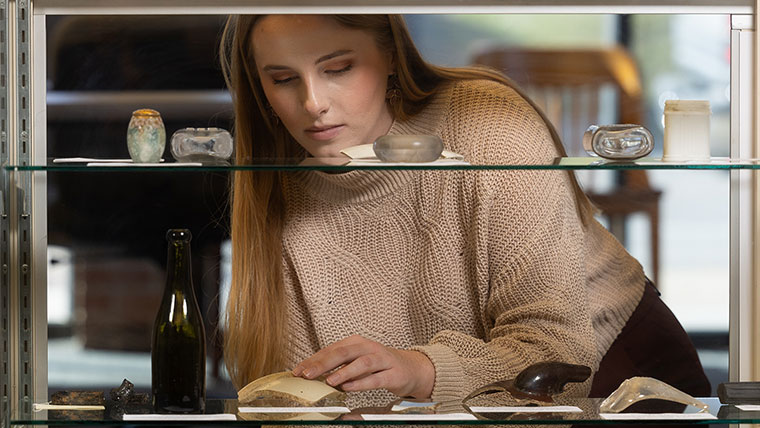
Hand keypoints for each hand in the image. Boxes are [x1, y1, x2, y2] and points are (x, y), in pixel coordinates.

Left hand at [292, 335, 434, 398]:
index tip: (297, 371)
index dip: (313, 360)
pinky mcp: (393, 373)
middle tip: (307, 374)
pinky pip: (376, 378)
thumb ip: (337, 366)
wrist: (411, 368)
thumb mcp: (356, 361)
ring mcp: (382, 359)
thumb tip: (312, 373)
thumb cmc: (380, 365)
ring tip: (329, 381)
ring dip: (343, 372)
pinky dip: (361, 383)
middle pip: (343, 353)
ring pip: (361, 363)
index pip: (330, 349)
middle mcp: (368, 348)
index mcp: (356, 343)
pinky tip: (349, 388)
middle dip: (323, 364)